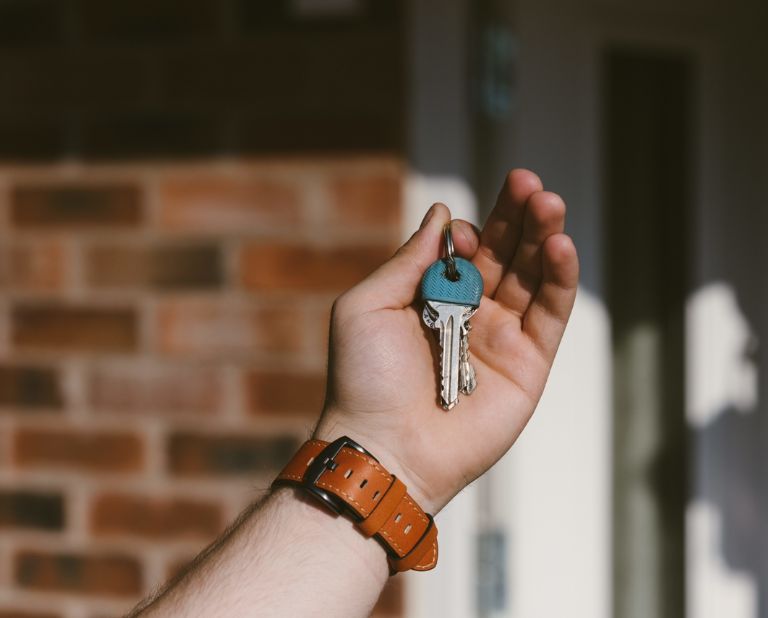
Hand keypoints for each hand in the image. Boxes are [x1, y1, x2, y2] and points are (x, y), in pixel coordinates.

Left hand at [314, 170, 578, 512]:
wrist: (385, 447)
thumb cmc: (365, 378)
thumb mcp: (368, 306)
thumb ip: (408, 260)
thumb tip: (441, 213)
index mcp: (432, 298)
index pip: (466, 249)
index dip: (472, 231)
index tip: (463, 233)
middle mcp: (471, 313)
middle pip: (507, 254)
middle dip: (518, 217)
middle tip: (530, 184)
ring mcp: (502, 337)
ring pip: (534, 277)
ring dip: (545, 237)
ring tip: (549, 204)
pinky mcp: (529, 364)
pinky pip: (551, 315)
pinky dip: (560, 279)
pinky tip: (560, 247)